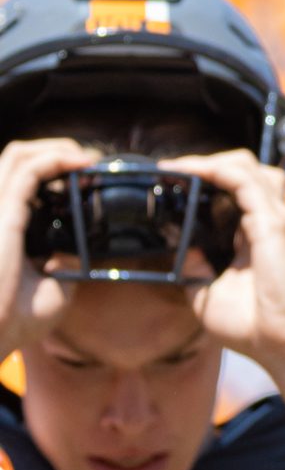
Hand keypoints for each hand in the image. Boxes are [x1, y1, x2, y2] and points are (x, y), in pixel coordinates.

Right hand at [0, 139, 97, 359]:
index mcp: (6, 229)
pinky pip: (28, 171)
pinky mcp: (2, 216)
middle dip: (54, 150)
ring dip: (56, 148)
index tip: (89, 177)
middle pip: (16, 160)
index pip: (22, 184)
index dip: (53, 171)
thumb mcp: (52, 290)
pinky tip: (82, 164)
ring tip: (87, 157)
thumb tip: (79, 258)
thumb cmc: (14, 321)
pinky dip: (56, 159)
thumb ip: (63, 269)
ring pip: (17, 156)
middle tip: (91, 162)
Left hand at [159, 152, 284, 377]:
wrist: (278, 342)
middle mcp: (271, 219)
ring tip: (179, 169)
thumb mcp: (205, 289)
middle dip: (207, 162)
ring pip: (245, 166)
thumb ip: (193, 262)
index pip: (237, 187)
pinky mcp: (274, 224)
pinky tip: (189, 174)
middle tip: (170, 172)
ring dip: (210, 162)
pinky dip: (215, 171)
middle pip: (245, 167)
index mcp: (256, 233)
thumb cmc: (248, 324)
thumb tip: (175, 242)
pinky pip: (243, 181)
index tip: (166, 181)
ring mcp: (276, 218)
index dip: (205, 177)